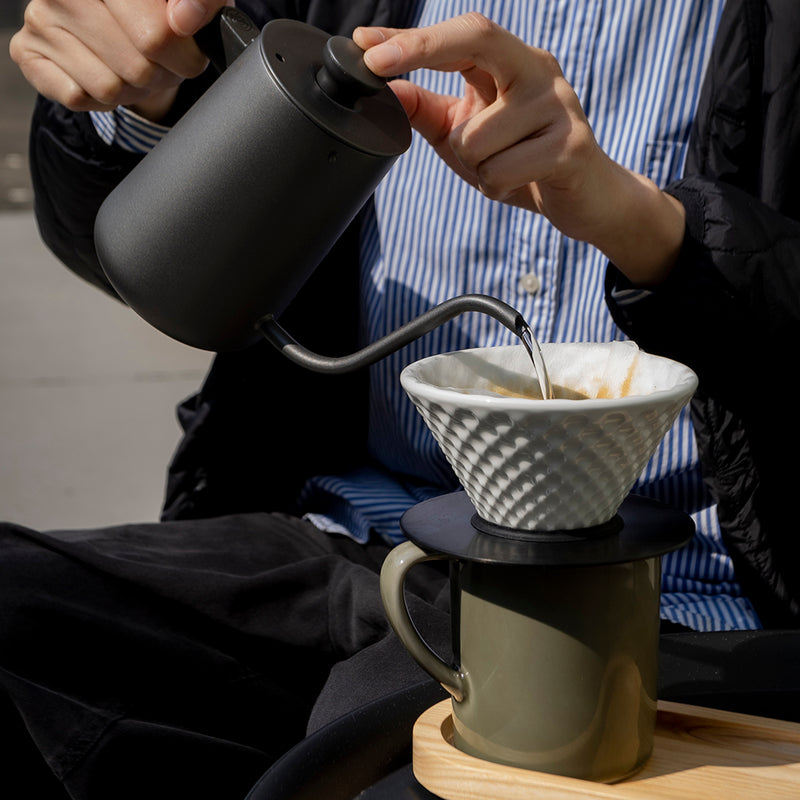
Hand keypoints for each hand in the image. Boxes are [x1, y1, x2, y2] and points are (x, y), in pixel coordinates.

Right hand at [10, 0, 229, 120]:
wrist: (124, 30)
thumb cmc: (158, 16)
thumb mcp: (190, 6)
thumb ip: (200, 4)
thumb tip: (186, 19)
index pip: (158, 35)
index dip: (183, 58)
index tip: (184, 50)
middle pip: (136, 68)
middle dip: (157, 77)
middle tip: (156, 62)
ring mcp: (40, 17)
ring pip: (109, 89)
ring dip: (130, 91)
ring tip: (130, 67)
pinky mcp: (27, 51)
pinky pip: (78, 98)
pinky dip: (98, 100)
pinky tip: (101, 73)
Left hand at [353, 13, 684, 285]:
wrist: (586, 199)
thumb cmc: (523, 162)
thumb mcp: (465, 134)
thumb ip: (427, 111)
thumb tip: (386, 90)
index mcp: (513, 62)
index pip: (461, 35)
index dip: (410, 39)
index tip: (364, 45)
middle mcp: (538, 71)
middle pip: (478, 37)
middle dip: (421, 48)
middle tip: (378, 66)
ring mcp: (559, 105)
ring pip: (473, 137)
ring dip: (474, 167)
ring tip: (503, 169)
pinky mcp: (571, 146)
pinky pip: (498, 171)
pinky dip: (495, 187)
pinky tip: (520, 183)